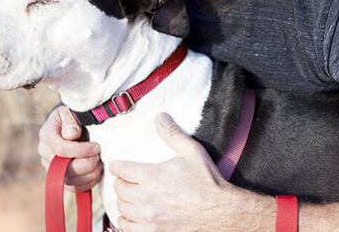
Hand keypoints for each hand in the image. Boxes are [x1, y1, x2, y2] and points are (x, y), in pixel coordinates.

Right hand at [37, 104, 101, 191]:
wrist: (70, 122)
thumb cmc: (72, 115)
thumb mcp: (70, 111)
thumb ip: (71, 121)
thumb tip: (71, 134)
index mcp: (47, 135)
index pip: (60, 149)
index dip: (80, 150)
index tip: (96, 147)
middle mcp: (45, 153)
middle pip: (64, 168)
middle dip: (86, 163)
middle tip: (99, 156)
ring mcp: (51, 167)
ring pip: (69, 180)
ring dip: (89, 174)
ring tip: (100, 164)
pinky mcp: (60, 176)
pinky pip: (73, 187)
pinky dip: (88, 183)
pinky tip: (97, 172)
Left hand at [110, 112, 247, 231]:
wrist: (219, 211)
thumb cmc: (207, 182)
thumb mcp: (192, 151)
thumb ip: (173, 134)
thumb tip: (160, 117)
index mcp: (151, 176)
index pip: (121, 169)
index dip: (118, 165)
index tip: (119, 165)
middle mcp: (146, 198)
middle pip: (118, 188)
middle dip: (121, 181)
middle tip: (127, 178)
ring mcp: (148, 218)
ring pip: (121, 207)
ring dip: (123, 199)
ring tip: (130, 195)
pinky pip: (126, 227)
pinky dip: (125, 220)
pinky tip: (132, 214)